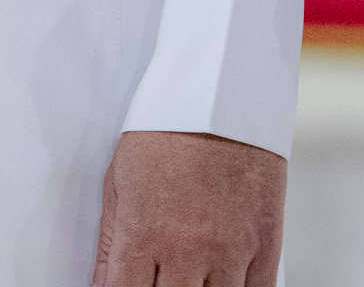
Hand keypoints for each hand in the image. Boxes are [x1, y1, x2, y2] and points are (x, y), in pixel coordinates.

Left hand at [91, 131, 284, 286]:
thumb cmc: (165, 130)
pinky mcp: (265, 248)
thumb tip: (99, 285)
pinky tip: (219, 278)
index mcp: (144, 233)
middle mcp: (187, 250)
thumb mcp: (120, 179)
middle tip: (160, 273)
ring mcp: (230, 253)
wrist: (221, 95)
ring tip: (188, 273)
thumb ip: (110, 243)